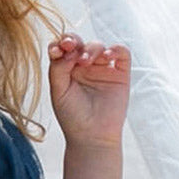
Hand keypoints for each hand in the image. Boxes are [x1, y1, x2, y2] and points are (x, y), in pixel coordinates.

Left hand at [47, 33, 130, 148]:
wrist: (92, 137)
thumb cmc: (72, 117)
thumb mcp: (58, 92)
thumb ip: (58, 69)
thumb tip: (66, 49)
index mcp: (67, 70)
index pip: (63, 48)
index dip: (60, 43)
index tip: (57, 50)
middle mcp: (84, 67)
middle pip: (80, 43)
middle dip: (73, 41)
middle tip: (70, 46)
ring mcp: (103, 69)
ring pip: (98, 46)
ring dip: (91, 49)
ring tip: (85, 62)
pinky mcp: (120, 73)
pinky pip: (122, 53)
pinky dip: (115, 49)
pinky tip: (107, 56)